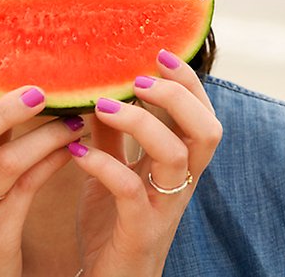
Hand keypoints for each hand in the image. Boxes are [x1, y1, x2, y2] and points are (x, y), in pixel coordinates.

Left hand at [68, 50, 221, 276]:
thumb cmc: (112, 222)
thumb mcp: (114, 167)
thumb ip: (112, 131)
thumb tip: (99, 84)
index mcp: (178, 164)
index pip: (203, 114)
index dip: (189, 82)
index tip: (160, 52)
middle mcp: (180, 183)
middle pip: (207, 130)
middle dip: (178, 95)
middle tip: (140, 78)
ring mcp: (164, 208)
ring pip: (175, 155)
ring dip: (140, 122)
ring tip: (102, 104)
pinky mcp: (139, 231)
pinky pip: (130, 191)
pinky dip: (104, 164)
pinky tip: (76, 153)